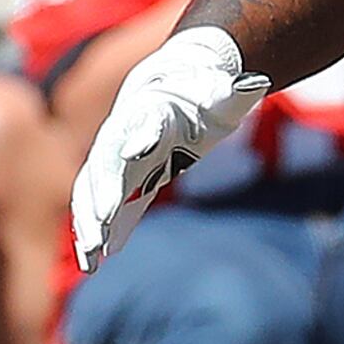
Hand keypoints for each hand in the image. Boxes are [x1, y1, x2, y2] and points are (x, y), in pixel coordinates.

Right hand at [73, 26, 272, 268]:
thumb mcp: (223, 90)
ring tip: (89, 257)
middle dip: (98, 203)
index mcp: (148, 114)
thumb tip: (255, 84)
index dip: (125, 161)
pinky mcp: (126, 179)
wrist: (178, 87)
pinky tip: (96, 259)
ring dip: (90, 225)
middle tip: (95, 235)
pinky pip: (107, 206)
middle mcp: (124, 138)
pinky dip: (101, 230)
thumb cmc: (204, 91)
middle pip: (103, 173)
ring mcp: (119, 160)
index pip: (131, 139)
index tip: (118, 186)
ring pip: (95, 193)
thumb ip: (235, 91)